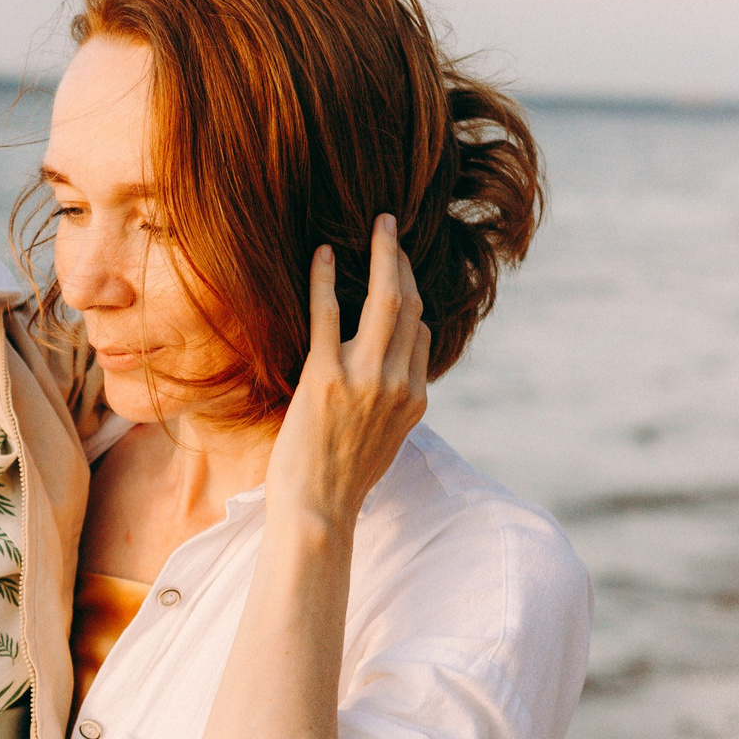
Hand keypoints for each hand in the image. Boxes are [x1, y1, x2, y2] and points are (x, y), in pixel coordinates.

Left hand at [266, 213, 429, 525]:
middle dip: (403, 261)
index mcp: (415, 399)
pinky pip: (328, 314)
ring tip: (377, 227)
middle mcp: (398, 384)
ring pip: (385, 299)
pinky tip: (323, 254)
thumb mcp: (384, 442)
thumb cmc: (340, 481)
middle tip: (390, 230)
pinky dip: (326, 279)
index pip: (422, 332)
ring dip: (383, 255)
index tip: (397, 274)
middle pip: (411, 305)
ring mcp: (365, 379)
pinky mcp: (325, 378)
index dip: (411, 297)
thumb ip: (393, 405)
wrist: (317, 512)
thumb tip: (393, 380)